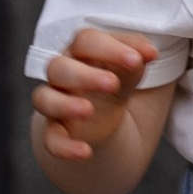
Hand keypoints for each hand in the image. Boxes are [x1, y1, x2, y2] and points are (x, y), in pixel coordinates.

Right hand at [30, 24, 157, 164]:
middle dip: (85, 75)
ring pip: (44, 99)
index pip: (86, 41)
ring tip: (89, 111)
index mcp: (81, 53)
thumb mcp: (130, 72)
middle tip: (113, 84)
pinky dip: (64, 147)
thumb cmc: (115, 86)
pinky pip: (50, 140)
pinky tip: (85, 152)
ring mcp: (56, 103)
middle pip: (59, 67)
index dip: (110, 48)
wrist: (105, 123)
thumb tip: (148, 51)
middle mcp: (62, 75)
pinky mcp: (56, 132)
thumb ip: (136, 59)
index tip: (138, 60)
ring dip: (65, 104)